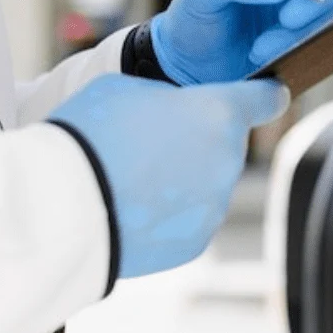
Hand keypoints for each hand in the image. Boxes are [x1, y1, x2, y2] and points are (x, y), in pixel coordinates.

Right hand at [49, 74, 288, 277]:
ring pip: (207, 184)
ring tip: (132, 178)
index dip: (265, 95)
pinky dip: (170, 214)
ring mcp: (215, 207)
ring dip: (183, 179)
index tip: (270, 95)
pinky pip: (190, 219)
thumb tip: (172, 113)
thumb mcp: (126, 89)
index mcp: (218, 114)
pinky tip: (132, 207)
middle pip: (224, 144)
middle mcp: (228, 162)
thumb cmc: (91, 134)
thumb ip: (165, 98)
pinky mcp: (196, 243)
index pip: (263, 99)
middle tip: (148, 141)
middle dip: (197, 140)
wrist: (63, 206)